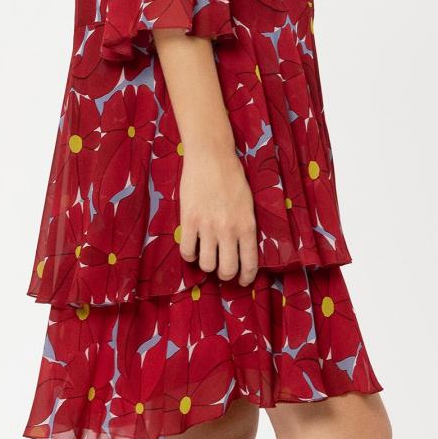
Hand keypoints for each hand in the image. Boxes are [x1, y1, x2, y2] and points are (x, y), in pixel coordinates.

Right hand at [178, 145, 259, 284]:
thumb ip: (245, 227)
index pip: (250, 263)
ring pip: (206, 264)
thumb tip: (241, 249)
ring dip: (206, 264)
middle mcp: (228, 230)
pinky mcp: (189, 220)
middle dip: (225, 274)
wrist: (211, 157)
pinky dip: (190, 254)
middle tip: (222, 270)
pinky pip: (187, 251)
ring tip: (206, 254)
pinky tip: (192, 247)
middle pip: (226, 270)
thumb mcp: (248, 204)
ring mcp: (207, 226)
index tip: (243, 281)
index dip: (246, 278)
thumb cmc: (232, 177)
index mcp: (247, 226)